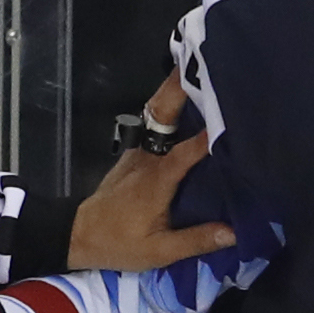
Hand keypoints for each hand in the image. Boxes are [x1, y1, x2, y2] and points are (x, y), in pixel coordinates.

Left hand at [67, 73, 233, 271]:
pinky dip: (176, 106)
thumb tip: (235, 232)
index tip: (235, 113)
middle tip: (210, 60)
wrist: (78, 235)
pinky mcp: (136, 151)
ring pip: (160, 112)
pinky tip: (195, 100)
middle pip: (164, 112)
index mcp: (157, 180)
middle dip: (182, 85)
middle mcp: (149, 157)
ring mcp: (140, 150)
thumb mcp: (158, 252)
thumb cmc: (119, 242)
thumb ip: (195, 240)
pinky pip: (158, 123)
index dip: (211, 133)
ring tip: (205, 67)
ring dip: (179, 88)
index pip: (188, 151)